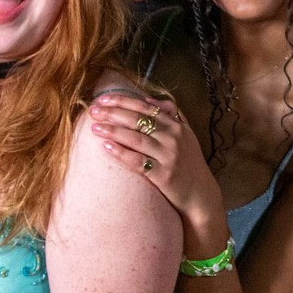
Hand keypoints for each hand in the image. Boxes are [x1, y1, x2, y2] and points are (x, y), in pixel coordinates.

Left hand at [89, 94, 223, 227]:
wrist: (199, 193)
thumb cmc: (188, 162)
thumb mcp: (185, 135)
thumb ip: (170, 115)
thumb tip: (149, 100)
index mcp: (176, 125)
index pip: (145, 108)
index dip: (123, 102)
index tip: (103, 99)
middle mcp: (173, 138)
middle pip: (138, 121)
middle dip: (113, 114)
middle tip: (93, 111)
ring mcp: (169, 156)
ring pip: (136, 139)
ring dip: (113, 131)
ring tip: (95, 128)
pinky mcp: (164, 175)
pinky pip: (138, 162)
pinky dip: (122, 153)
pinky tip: (107, 147)